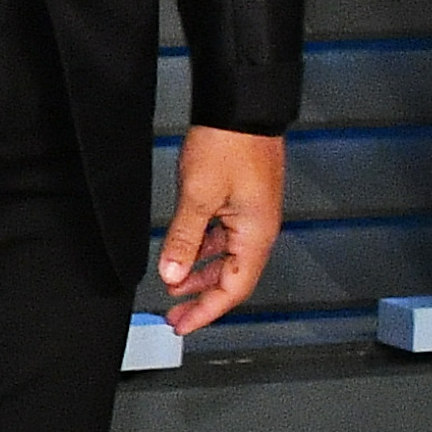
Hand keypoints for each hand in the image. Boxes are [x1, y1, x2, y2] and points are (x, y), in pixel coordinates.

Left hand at [158, 126, 286, 333]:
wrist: (241, 107)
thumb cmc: (229, 143)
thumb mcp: (198, 195)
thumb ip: (184, 239)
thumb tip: (172, 274)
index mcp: (256, 234)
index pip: (234, 289)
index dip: (207, 311)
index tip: (183, 324)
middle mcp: (258, 229)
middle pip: (231, 278)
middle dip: (201, 298)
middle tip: (174, 314)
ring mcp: (250, 215)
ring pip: (225, 258)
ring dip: (200, 273)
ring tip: (173, 285)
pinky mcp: (240, 202)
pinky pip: (222, 237)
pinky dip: (202, 249)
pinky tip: (183, 254)